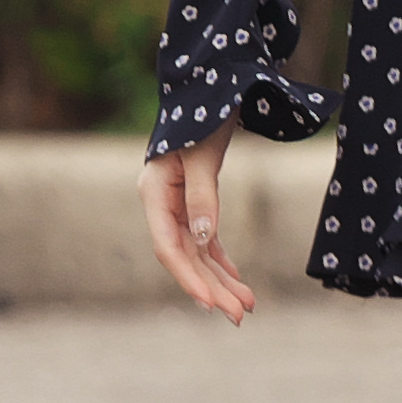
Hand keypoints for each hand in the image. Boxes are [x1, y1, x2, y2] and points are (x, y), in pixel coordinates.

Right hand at [140, 131, 251, 322]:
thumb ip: (202, 196)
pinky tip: (236, 278)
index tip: (210, 304)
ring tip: (247, 306)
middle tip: (240, 317)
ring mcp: (176, 205)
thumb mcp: (203, 155)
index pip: (169, 248)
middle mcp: (161, 205)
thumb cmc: (204, 114)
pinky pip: (206, 239)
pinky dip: (221, 258)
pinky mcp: (194, 201)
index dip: (189, 278)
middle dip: (213, 288)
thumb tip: (204, 240)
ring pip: (198, 252)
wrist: (209, 86)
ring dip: (221, 279)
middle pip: (186, 257)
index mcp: (154, 193)